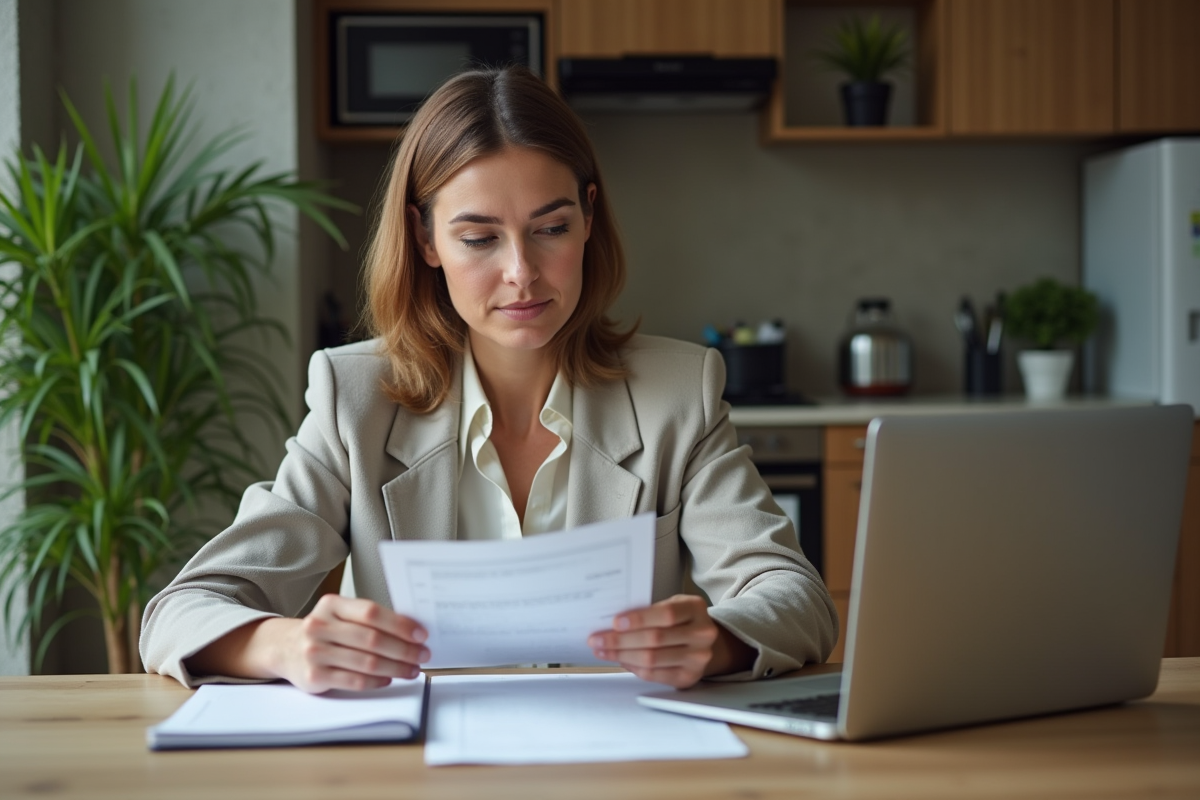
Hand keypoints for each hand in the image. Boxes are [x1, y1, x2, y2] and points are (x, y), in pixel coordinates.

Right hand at [272, 595, 429, 692]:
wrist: (284, 647)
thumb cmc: (324, 630)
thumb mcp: (339, 614)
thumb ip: (368, 619)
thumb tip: (410, 630)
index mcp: (331, 605)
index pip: (371, 613)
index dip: (400, 624)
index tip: (420, 634)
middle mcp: (320, 626)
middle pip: (372, 639)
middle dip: (403, 649)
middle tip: (422, 655)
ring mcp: (314, 652)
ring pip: (366, 662)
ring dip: (395, 668)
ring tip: (411, 669)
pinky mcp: (314, 676)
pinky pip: (354, 681)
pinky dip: (377, 681)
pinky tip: (389, 679)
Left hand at [587, 594, 754, 687]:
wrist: (703, 640)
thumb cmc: (681, 619)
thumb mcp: (673, 605)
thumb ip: (651, 611)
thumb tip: (614, 623)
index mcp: (696, 608)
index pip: (666, 614)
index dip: (639, 619)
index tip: (614, 622)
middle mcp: (702, 634)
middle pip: (655, 639)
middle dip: (620, 640)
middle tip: (597, 639)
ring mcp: (698, 658)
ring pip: (652, 659)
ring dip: (621, 655)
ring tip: (602, 651)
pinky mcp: (688, 677)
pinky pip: (654, 674)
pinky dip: (632, 667)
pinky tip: (620, 660)